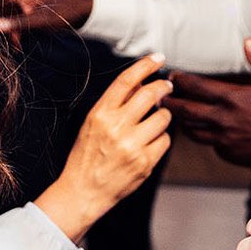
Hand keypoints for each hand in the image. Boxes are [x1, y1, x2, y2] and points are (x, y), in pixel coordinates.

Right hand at [33, 54, 172, 241]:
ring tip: (152, 124)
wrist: (83, 191)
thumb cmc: (87, 157)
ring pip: (163, 118)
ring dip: (162, 117)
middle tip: (167, 87)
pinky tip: (148, 145)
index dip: (145, 66)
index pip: (127, 81)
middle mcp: (116, 127)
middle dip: (163, 88)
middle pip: (151, 95)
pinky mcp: (145, 162)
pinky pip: (165, 141)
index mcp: (100, 114)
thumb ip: (115, 104)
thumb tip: (141, 83)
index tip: (158, 59)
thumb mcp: (92, 125)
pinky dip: (160, 140)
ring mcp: (132, 145)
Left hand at [163, 38, 250, 170]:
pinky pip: (210, 144)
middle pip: (185, 111)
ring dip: (182, 121)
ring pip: (193, 131)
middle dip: (169, 103)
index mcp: (236, 99)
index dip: (181, 81)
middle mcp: (225, 121)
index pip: (197, 87)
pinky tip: (203, 130)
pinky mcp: (231, 155)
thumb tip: (249, 42)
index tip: (172, 76)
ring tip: (175, 113)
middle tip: (159, 96)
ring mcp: (226, 141)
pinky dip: (204, 136)